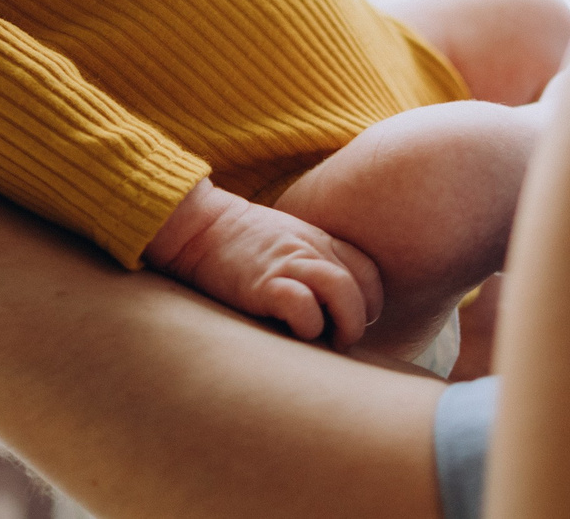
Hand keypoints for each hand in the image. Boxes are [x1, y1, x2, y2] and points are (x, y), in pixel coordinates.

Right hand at [143, 180, 384, 350]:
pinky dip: (307, 324)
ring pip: (341, 290)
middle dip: (362, 319)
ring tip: (332, 342)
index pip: (368, 271)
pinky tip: (296, 332)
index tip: (355, 321)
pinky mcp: (262, 283)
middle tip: (343, 339)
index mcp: (319, 241)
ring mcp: (288, 265)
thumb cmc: (239, 243)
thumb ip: (312, 262)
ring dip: (346, 323)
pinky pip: (301, 303)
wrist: (198, 227)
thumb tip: (329, 305)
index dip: (371, 301)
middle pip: (362, 284)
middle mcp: (311, 251)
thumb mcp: (288, 241)